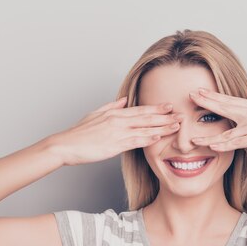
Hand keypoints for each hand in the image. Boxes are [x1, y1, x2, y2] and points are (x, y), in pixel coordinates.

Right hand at [51, 97, 181, 165]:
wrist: (65, 145)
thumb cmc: (78, 133)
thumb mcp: (95, 115)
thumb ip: (111, 107)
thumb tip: (124, 100)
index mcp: (114, 113)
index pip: (140, 109)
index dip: (156, 108)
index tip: (170, 106)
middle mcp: (118, 120)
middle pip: (146, 117)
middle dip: (165, 116)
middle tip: (181, 114)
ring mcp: (117, 132)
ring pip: (144, 128)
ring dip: (162, 127)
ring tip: (177, 126)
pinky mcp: (114, 145)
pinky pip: (135, 141)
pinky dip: (148, 139)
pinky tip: (158, 138)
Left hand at [188, 87, 246, 157]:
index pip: (229, 99)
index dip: (212, 95)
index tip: (199, 91)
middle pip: (224, 106)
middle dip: (205, 102)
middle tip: (189, 97)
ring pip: (226, 130)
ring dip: (208, 134)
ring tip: (193, 136)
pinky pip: (237, 142)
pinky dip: (224, 145)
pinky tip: (212, 147)